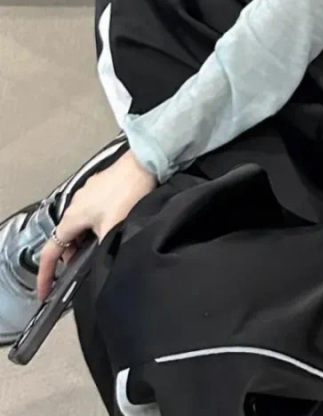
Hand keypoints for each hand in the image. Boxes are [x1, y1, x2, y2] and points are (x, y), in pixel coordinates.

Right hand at [37, 150, 156, 299]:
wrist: (143, 163)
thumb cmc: (127, 195)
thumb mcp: (114, 227)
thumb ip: (103, 247)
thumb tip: (101, 261)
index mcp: (72, 218)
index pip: (51, 252)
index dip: (46, 274)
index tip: (45, 292)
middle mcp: (74, 205)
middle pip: (65, 237)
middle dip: (70, 255)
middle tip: (81, 269)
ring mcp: (87, 193)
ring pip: (79, 223)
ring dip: (84, 239)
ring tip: (99, 249)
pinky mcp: (100, 186)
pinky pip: (90, 211)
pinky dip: (94, 224)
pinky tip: (110, 226)